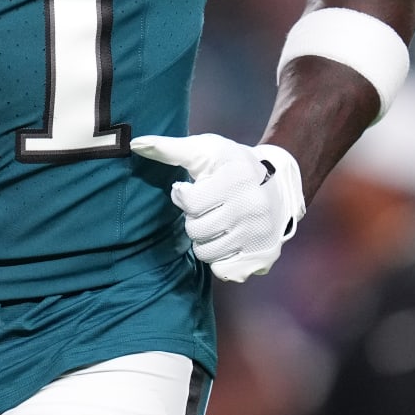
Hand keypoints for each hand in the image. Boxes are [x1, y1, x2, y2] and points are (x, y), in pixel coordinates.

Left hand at [131, 134, 305, 281]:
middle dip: (193, 219)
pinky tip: (226, 240)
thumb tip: (135, 144)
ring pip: (207, 253)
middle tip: (205, 208)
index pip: (189, 203)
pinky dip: (219, 259)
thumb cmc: (232, 164)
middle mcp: (252, 208)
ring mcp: (259, 234)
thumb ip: (169, 148)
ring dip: (204, 240)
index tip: (189, 189)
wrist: (280, 182)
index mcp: (236, 179)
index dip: (182, 196)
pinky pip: (224, 270)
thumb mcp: (204, 149)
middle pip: (196, 230)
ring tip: (215, 223)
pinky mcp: (263, 255)